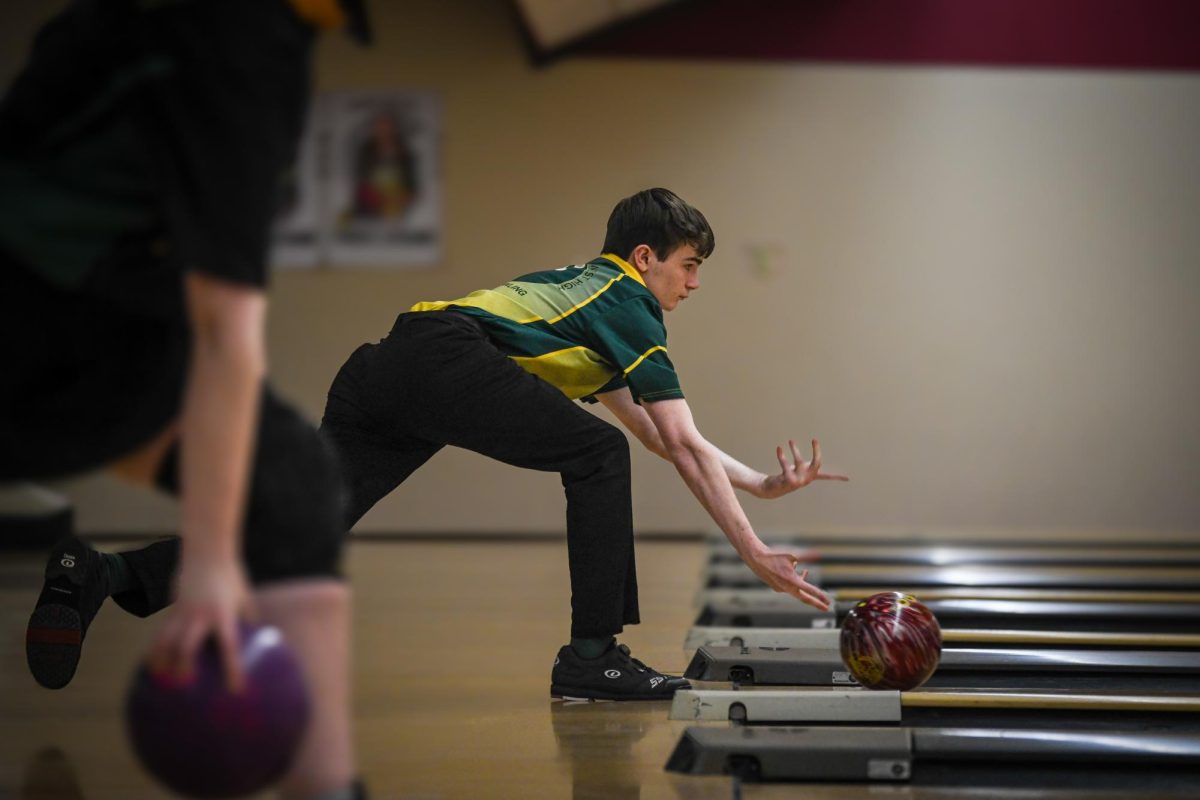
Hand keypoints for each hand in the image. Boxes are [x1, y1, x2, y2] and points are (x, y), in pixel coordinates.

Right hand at [148, 554, 254, 691]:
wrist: (207, 550)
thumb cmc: (231, 575)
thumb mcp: (245, 597)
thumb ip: (250, 619)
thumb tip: (260, 641)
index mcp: (223, 614)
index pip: (229, 646)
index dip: (232, 668)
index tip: (235, 689)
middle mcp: (200, 615)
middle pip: (187, 646)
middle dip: (184, 666)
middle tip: (186, 685)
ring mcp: (183, 611)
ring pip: (166, 640)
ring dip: (163, 660)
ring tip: (160, 679)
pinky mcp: (173, 608)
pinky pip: (162, 632)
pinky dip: (157, 648)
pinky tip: (155, 663)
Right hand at [744, 546, 831, 609]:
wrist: (756, 558)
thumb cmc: (774, 555)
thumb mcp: (792, 554)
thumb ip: (807, 556)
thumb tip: (819, 554)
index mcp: (792, 581)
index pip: (810, 591)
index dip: (820, 596)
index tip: (828, 602)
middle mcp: (787, 588)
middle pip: (804, 598)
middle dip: (816, 603)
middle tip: (825, 608)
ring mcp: (780, 589)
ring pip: (796, 589)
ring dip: (802, 583)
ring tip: (805, 572)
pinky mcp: (776, 587)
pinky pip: (788, 586)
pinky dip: (794, 581)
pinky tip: (793, 569)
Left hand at [757, 438, 848, 498]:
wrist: (773, 489)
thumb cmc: (789, 476)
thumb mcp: (799, 470)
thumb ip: (805, 464)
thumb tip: (815, 460)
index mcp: (811, 476)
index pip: (827, 476)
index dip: (838, 477)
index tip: (848, 478)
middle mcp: (806, 478)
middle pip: (816, 463)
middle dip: (817, 452)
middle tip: (815, 439)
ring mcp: (798, 480)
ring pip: (798, 462)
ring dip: (795, 450)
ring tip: (790, 440)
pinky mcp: (787, 480)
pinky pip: (785, 465)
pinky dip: (782, 456)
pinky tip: (779, 448)